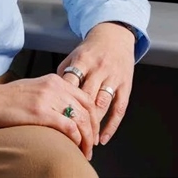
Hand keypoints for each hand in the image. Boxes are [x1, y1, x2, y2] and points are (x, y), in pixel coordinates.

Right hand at [0, 73, 99, 156]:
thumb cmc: (4, 98)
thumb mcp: (33, 89)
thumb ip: (51, 96)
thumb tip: (66, 112)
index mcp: (54, 80)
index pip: (85, 98)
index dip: (94, 117)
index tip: (92, 130)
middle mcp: (54, 86)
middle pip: (88, 109)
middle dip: (94, 129)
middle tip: (92, 144)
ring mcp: (48, 98)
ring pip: (81, 119)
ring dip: (87, 138)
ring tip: (85, 151)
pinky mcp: (40, 112)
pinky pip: (68, 126)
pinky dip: (76, 138)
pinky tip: (75, 146)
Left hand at [56, 21, 136, 145]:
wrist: (114, 37)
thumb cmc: (89, 51)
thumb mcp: (74, 56)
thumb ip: (63, 74)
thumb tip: (52, 96)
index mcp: (83, 60)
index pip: (71, 82)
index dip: (62, 100)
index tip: (54, 117)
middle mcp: (99, 69)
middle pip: (87, 96)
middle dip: (77, 116)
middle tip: (68, 134)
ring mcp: (113, 78)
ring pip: (103, 104)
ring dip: (93, 124)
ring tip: (84, 140)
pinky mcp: (125, 87)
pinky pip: (119, 110)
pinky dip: (111, 126)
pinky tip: (103, 138)